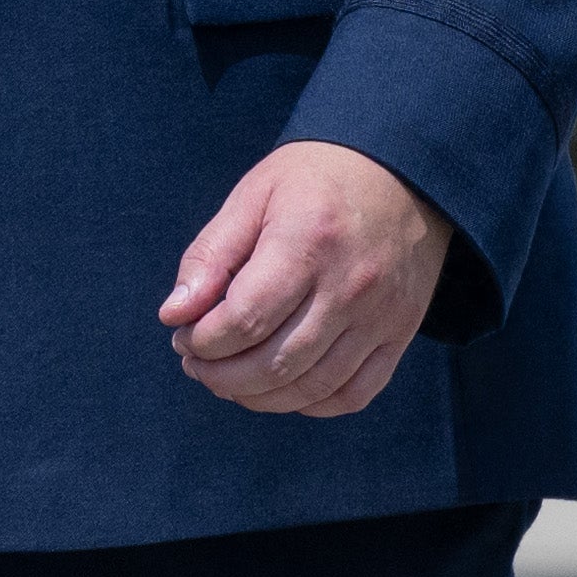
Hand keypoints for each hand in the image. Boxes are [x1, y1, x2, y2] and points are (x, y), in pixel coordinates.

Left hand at [160, 140, 444, 416]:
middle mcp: (351, 285)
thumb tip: (173, 315)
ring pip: (312, 386)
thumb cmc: (314, 181)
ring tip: (227, 380)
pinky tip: (279, 389)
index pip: (245, 319)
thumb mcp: (253, 196)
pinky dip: (310, 404)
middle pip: (275, 362)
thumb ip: (210, 256)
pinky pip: (354, 393)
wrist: (403, 172)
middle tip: (196, 363)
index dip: (203, 341)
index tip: (183, 336)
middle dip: (221, 376)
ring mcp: (382, 314)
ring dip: (258, 396)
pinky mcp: (401, 332)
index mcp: (308, 243)